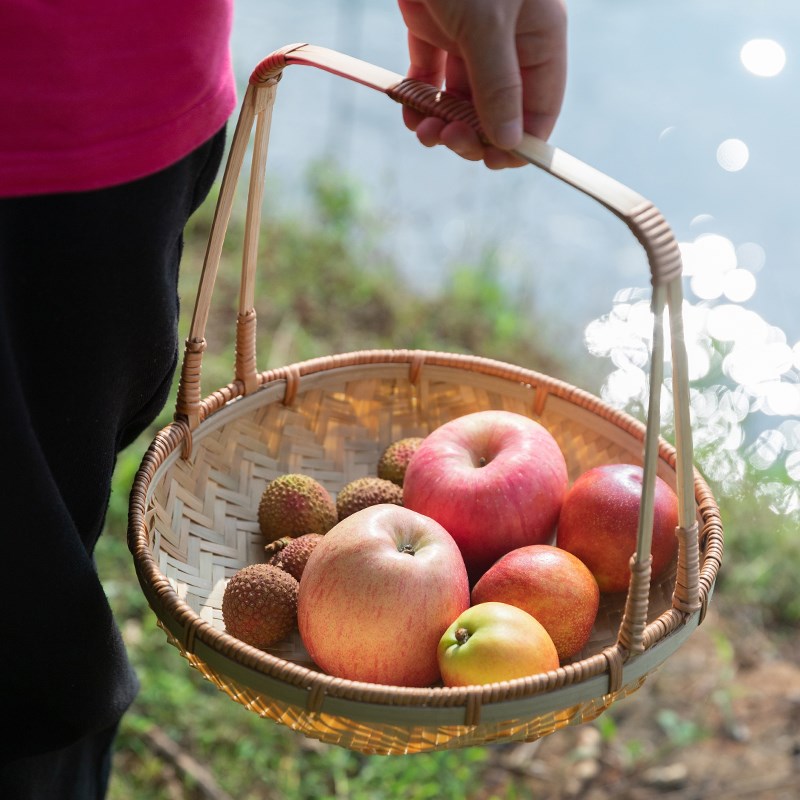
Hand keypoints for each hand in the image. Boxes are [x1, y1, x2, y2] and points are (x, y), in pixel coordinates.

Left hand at [397, 0, 566, 168]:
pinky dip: (420, 100)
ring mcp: (471, 35)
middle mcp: (509, 40)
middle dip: (472, 134)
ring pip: (461, 99)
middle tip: (448, 138)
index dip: (520, 141)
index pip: (540, 105)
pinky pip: (431, 77)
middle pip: (497, 111)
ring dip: (443, 123)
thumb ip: (498, 84)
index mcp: (540, 35)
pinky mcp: (434, 28)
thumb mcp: (486, 25)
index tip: (492, 162)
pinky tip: (410, 111)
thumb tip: (509, 143)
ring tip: (423, 130)